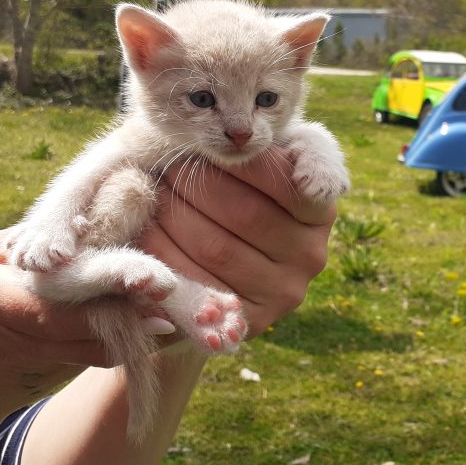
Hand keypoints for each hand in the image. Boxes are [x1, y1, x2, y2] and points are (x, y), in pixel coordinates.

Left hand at [138, 147, 336, 337]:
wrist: (220, 269)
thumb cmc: (238, 196)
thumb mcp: (262, 165)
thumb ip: (268, 147)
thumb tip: (246, 141)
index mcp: (320, 211)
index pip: (285, 179)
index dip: (241, 161)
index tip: (207, 146)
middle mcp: (311, 255)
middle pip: (245, 213)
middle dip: (196, 184)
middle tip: (164, 165)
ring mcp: (282, 293)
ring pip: (215, 248)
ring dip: (172, 215)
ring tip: (151, 193)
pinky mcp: (248, 323)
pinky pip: (197, 286)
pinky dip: (163, 256)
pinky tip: (145, 234)